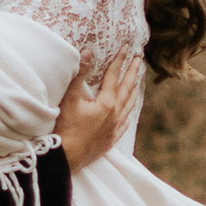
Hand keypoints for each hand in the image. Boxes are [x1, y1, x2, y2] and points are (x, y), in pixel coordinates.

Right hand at [57, 48, 139, 172]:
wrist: (66, 158)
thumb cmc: (66, 128)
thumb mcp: (70, 98)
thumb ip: (81, 74)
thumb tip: (88, 52)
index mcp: (107, 103)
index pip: (115, 76)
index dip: (120, 60)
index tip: (127, 48)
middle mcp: (115, 115)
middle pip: (127, 89)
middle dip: (133, 73)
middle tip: (139, 60)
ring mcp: (114, 129)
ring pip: (129, 106)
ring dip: (133, 91)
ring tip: (137, 82)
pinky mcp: (110, 140)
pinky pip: (124, 124)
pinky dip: (128, 113)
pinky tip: (128, 113)